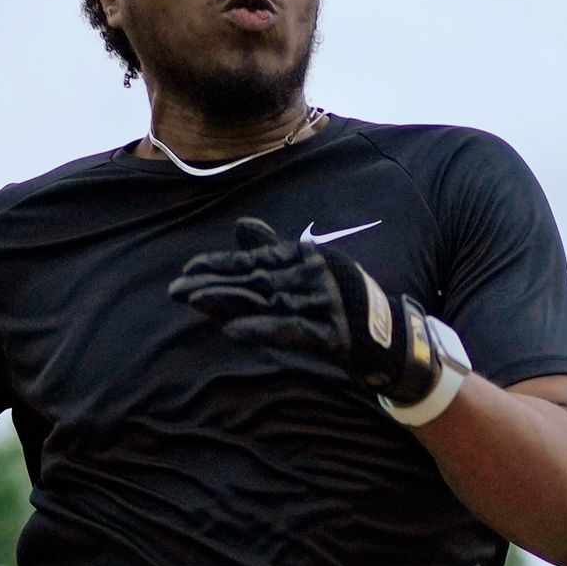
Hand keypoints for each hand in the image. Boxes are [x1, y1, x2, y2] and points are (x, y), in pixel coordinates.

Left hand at [167, 217, 460, 416]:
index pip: (255, 262)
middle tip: (174, 289)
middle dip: (214, 284)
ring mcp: (322, 304)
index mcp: (306, 260)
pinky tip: (233, 331)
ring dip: (229, 303)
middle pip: (254, 281)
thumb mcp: (310, 273)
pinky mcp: (330, 333)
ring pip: (266, 302)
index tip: (188, 270)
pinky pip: (290, 331)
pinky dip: (262, 330)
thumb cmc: (346, 304)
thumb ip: (275, 251)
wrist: (392, 340)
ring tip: (194, 301)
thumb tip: (242, 226)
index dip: (221, 266)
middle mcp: (312, 277)